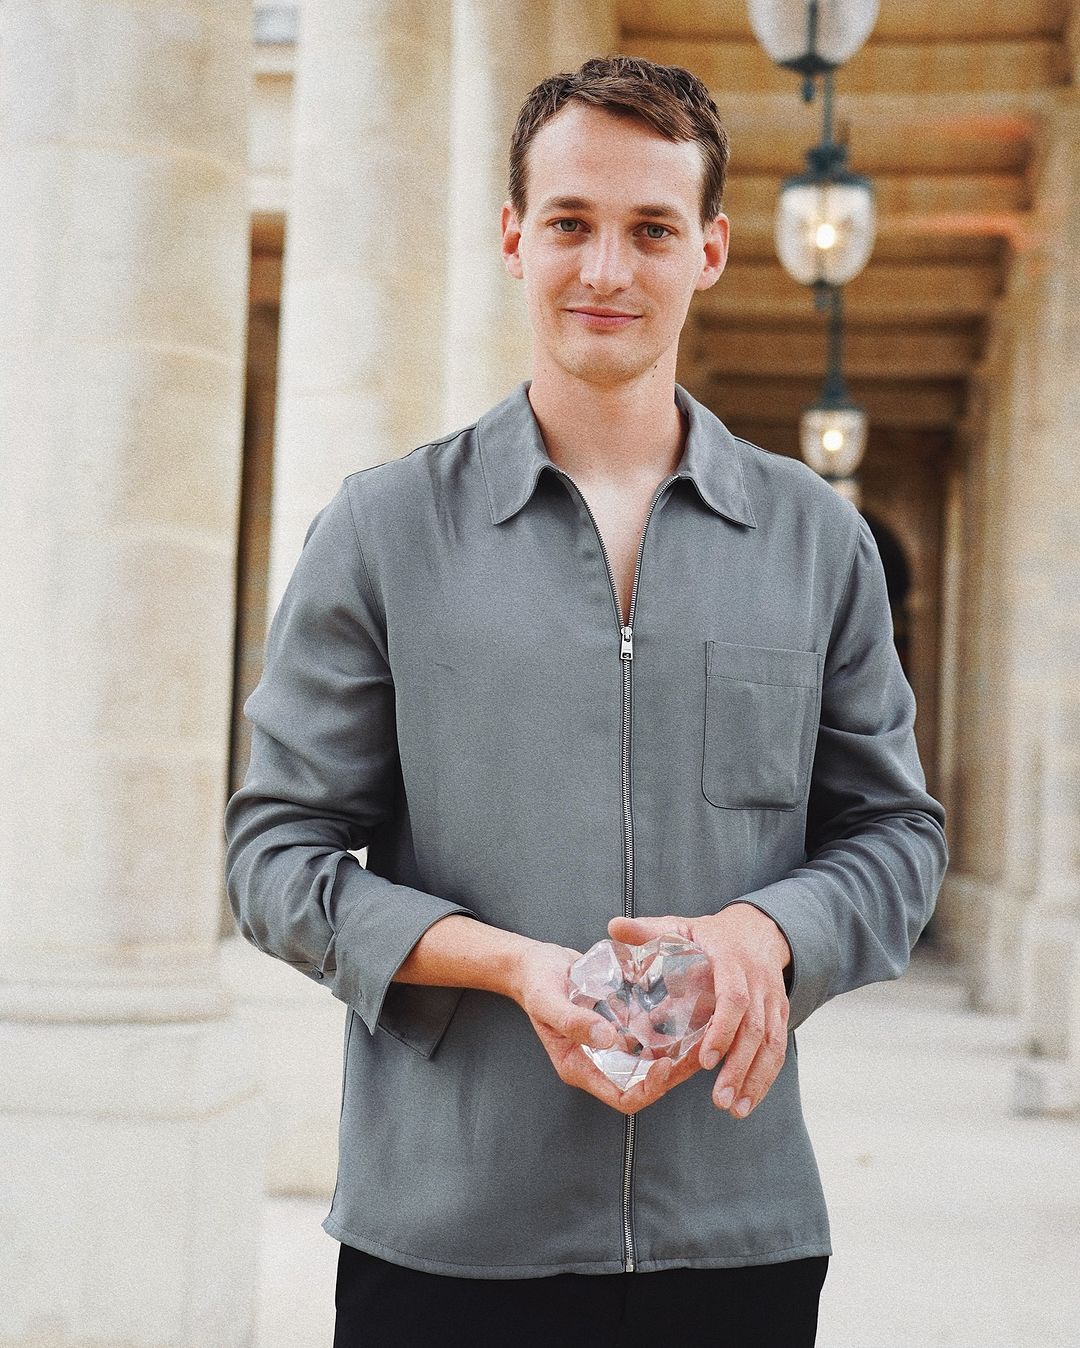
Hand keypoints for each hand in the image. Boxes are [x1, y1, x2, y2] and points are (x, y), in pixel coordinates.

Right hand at [507, 939, 683, 1115]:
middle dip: (673, 1072)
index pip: (622, 1097)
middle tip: (698, 1051)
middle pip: (643, 1081)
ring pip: (649, 1058)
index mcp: (580, 1066)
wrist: (534, 963)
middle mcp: (599, 1059)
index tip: (665, 1066)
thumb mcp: (547, 1001)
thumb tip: (606, 1038)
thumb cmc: (535, 983)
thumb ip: (573, 1021)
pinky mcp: (617, 1023)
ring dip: (675, 1050)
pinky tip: (682, 1012)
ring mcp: (610, 1042)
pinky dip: (665, 1027)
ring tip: (699, 1034)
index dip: (648, 1089)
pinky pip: (645, 1034)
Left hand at [607, 904, 790, 1118]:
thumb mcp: (679, 926)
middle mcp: (758, 980)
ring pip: (772, 1043)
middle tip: (717, 1098)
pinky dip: (765, 1077)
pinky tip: (747, 1102)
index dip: (722, 1029)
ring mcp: (773, 999)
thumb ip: (648, 931)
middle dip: (738, 1066)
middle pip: (755, 1028)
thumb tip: (613, 926)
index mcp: (731, 958)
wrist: (756, 931)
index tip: (704, 1060)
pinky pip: (778, 1049)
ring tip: (734, 1108)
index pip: (734, 997)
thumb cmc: (708, 934)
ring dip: (755, 1079)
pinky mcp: (780, 1014)